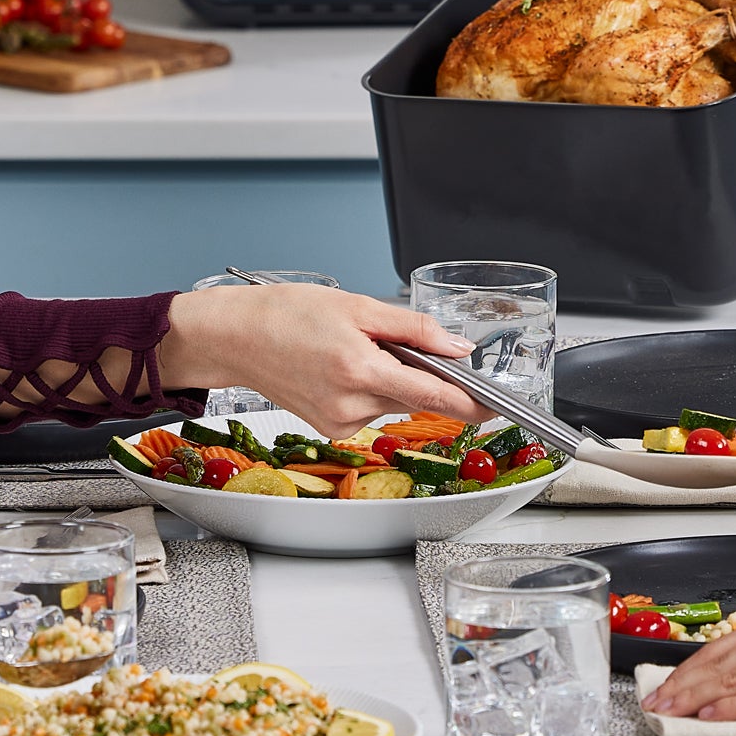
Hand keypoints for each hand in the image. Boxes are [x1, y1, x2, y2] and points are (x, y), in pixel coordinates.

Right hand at [159, 286, 480, 435]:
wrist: (236, 337)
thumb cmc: (287, 315)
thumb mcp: (358, 307)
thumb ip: (415, 329)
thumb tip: (457, 348)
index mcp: (361, 371)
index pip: (435, 396)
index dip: (472, 404)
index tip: (499, 408)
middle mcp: (351, 406)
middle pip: (416, 397)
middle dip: (422, 373)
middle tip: (395, 341)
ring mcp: (339, 423)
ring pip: (394, 402)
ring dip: (392, 379)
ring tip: (354, 349)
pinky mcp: (330, 429)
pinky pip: (371, 409)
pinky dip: (370, 388)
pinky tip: (343, 367)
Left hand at [639, 613, 735, 722]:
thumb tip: (733, 686)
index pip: (717, 649)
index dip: (685, 671)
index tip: (664, 687)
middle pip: (716, 665)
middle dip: (680, 686)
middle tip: (655, 702)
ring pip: (730, 682)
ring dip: (694, 699)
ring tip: (672, 713)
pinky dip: (729, 709)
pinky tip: (709, 716)